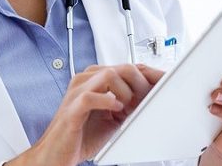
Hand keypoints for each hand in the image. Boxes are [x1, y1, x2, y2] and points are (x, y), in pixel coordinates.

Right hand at [9, 64, 161, 165]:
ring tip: (127, 108)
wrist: (57, 153)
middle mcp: (86, 80)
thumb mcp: (113, 117)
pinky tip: (115, 109)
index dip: (150, 76)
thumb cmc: (82, 135)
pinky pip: (91, 96)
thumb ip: (128, 103)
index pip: (128, 67)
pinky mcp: (72, 108)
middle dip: (141, 85)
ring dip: (126, 92)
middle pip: (123, 67)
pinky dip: (108, 101)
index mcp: (95, 79)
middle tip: (144, 103)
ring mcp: (77, 91)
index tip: (165, 86)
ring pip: (110, 75)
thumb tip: (151, 98)